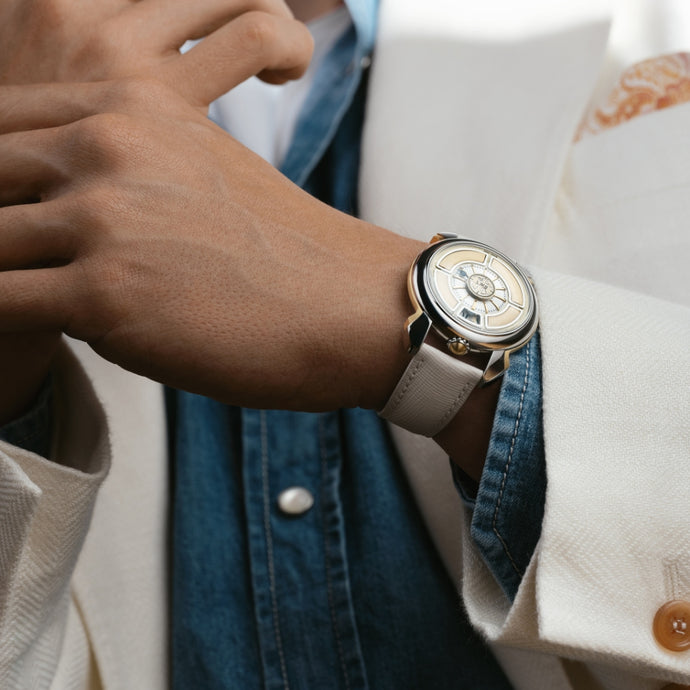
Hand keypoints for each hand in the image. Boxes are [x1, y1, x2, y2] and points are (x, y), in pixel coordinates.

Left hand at [0, 0, 312, 425]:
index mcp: (130, 108)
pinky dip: (3, 326)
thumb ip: (129, 172)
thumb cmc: (281, 252)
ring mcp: (103, 218)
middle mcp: (107, 147)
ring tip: (21, 306)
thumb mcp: (203, 174)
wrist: (343, 304)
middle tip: (10, 266)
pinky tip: (28, 335)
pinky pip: (1, 306)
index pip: (2, 125)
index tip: (8, 221)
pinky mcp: (105, 295)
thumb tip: (69, 210)